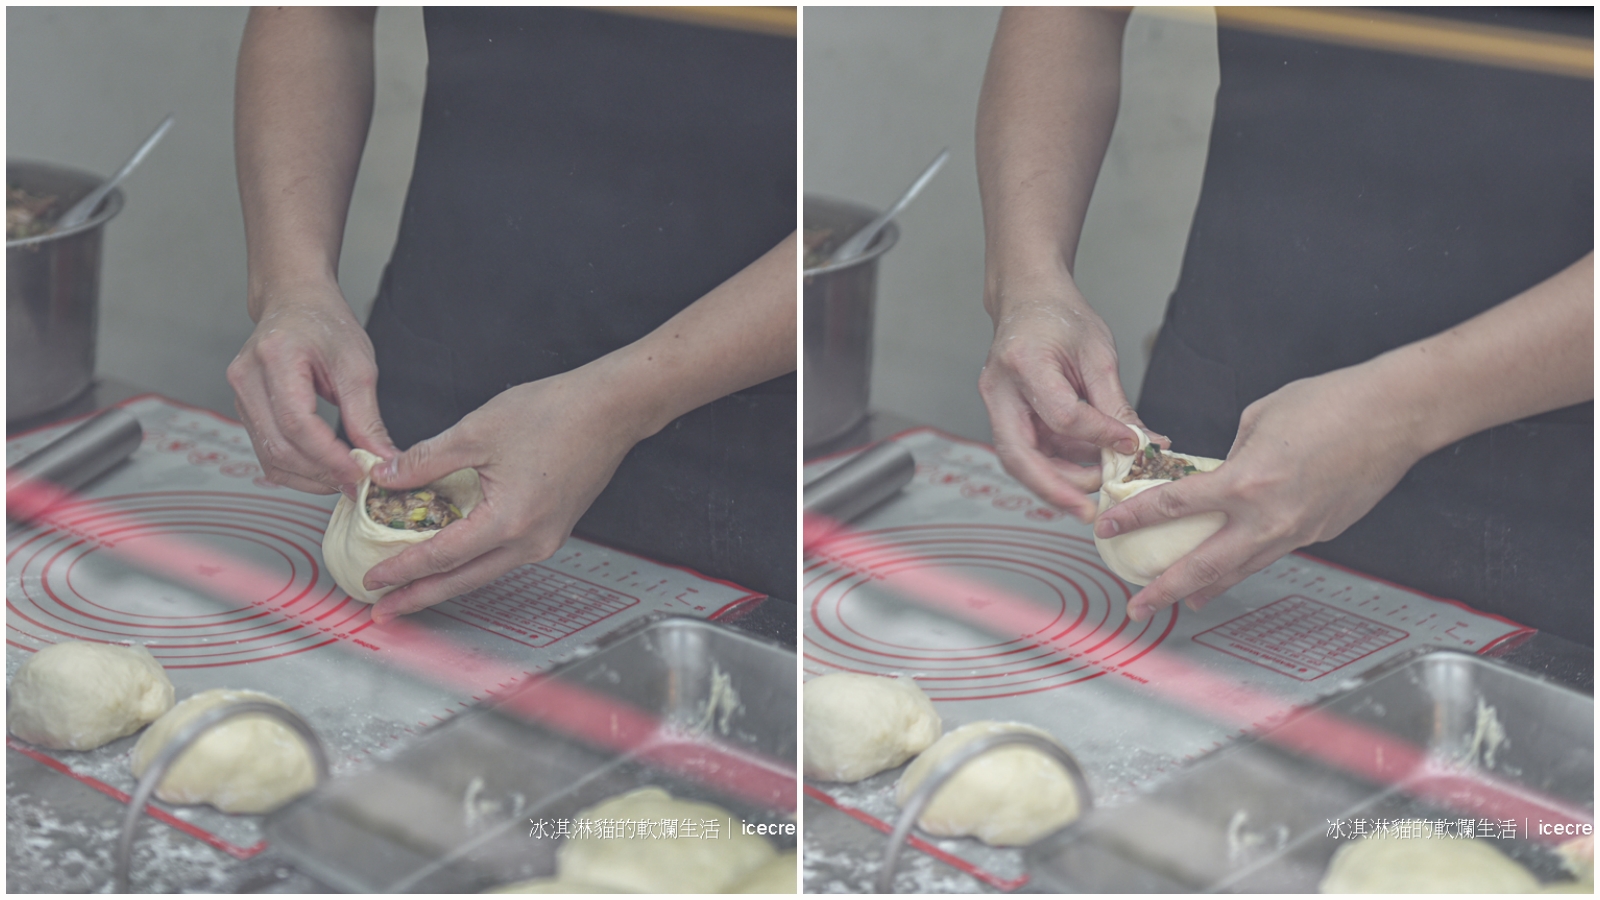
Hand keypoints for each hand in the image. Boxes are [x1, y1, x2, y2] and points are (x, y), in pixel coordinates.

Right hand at [226, 284, 395, 494]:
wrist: (295, 302)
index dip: (328, 455)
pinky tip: (323, 471)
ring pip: (270, 456)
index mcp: (275, 356)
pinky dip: (296, 469)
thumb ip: (366, 417)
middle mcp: (247, 377)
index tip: (358, 473)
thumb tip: (382, 460)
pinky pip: (266, 452)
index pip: (297, 422)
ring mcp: (240, 395)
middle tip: (357, 484)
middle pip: (280, 445)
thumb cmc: (324, 324)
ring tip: (344, 481)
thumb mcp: (357, 365)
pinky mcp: (245, 410)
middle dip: (321, 473)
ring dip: (309, 478)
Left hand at [360, 369, 643, 622]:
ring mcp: (545, 539)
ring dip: (445, 581)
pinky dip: (471, 560)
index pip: (443, 557)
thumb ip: (426, 460)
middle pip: (464, 581)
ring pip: (484, 572)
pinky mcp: (552, 528)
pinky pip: (503, 555)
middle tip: (384, 610)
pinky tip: (450, 554)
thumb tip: (386, 477)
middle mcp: (531, 542)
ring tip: (410, 587)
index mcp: (509, 521)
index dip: (403, 570)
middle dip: (420, 596)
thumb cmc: (554, 413)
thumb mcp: (476, 431)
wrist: (610, 408)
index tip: (372, 581)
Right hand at [979, 279, 1159, 520]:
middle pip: (1019, 455)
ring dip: (1056, 483)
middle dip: (1055, 489)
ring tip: (1096, 491)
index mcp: (1023, 363)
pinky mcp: (1004, 418)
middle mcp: (999, 390)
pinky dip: (1056, 467)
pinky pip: (1028, 453)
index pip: (1061, 415)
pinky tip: (1085, 470)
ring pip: (1020, 462)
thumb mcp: (1098, 354)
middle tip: (1090, 510)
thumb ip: (1115, 405)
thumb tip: (1142, 445)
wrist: (1029, 301)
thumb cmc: (1061, 319)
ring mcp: (996, 406)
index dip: (1098, 436)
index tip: (1132, 447)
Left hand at [1094, 366, 1426, 620]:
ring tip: (1179, 602)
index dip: (1134, 518)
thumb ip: (1231, 456)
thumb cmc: (1329, 403)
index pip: (1174, 506)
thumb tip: (1217, 476)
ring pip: (1241, 569)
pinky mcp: (1321, 533)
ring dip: (1206, 588)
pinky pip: (1272, 553)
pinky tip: (1233, 568)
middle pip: (1203, 565)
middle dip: (1164, 590)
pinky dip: (1246, 563)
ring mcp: (1297, 531)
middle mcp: (1268, 517)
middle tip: (1137, 605)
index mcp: (1244, 482)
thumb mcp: (1259, 419)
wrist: (1394, 415)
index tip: (1107, 527)